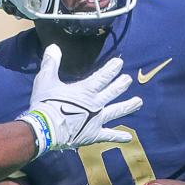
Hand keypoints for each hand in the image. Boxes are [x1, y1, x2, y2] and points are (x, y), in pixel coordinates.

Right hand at [26, 44, 142, 148]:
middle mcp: (96, 103)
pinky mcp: (93, 134)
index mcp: (86, 90)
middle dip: (122, 84)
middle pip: (113, 91)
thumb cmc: (45, 104)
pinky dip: (118, 136)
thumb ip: (51, 63)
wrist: (45, 129)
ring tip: (138, 101)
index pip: (103, 76)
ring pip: (116, 111)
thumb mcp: (45, 80)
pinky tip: (128, 137)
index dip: (112, 68)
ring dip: (128, 106)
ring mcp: (97, 120)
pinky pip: (108, 135)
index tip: (120, 62)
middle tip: (129, 79)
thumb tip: (53, 47)